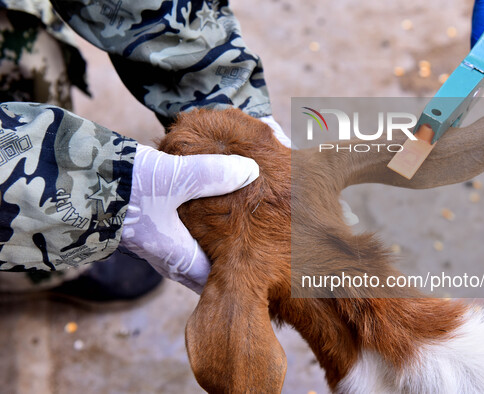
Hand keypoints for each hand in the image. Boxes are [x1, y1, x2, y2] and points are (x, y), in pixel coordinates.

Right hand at [121, 144, 258, 292]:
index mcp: (175, 252)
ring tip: (233, 234)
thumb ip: (211, 175)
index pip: (214, 278)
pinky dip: (191, 229)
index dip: (237, 277)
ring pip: (186, 251)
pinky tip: (199, 212)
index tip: (260, 272)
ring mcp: (149, 241)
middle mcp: (162, 253)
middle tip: (252, 254)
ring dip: (207, 245)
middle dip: (225, 264)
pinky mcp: (140, 224)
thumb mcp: (173, 176)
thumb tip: (250, 171)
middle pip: (201, 268)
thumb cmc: (123, 187)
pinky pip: (173, 235)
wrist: (71, 180)